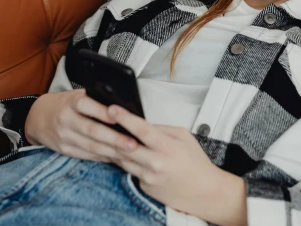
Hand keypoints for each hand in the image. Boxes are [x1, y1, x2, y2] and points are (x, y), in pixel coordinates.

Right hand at [24, 89, 138, 162]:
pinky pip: (86, 155)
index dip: (103, 113)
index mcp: (71, 102)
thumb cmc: (67, 103)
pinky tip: (117, 158)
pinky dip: (102, 157)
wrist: (38, 117)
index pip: (88, 106)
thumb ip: (96, 99)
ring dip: (112, 151)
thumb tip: (125, 108)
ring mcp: (63, 136)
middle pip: (92, 130)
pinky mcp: (64, 150)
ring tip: (130, 154)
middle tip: (134, 144)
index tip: (120, 118)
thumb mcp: (77, 95)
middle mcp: (66, 119)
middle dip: (114, 138)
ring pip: (90, 146)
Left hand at [106, 105, 243, 222]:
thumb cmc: (195, 162)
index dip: (125, 118)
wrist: (203, 191)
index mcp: (166, 147)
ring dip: (111, 146)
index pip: (141, 130)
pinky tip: (118, 152)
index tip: (112, 108)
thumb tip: (142, 124)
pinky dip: (123, 161)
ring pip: (121, 159)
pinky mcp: (143, 187)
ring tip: (102, 133)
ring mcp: (147, 177)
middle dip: (109, 131)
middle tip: (98, 119)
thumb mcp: (184, 137)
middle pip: (124, 146)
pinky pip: (128, 170)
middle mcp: (154, 163)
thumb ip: (162, 128)